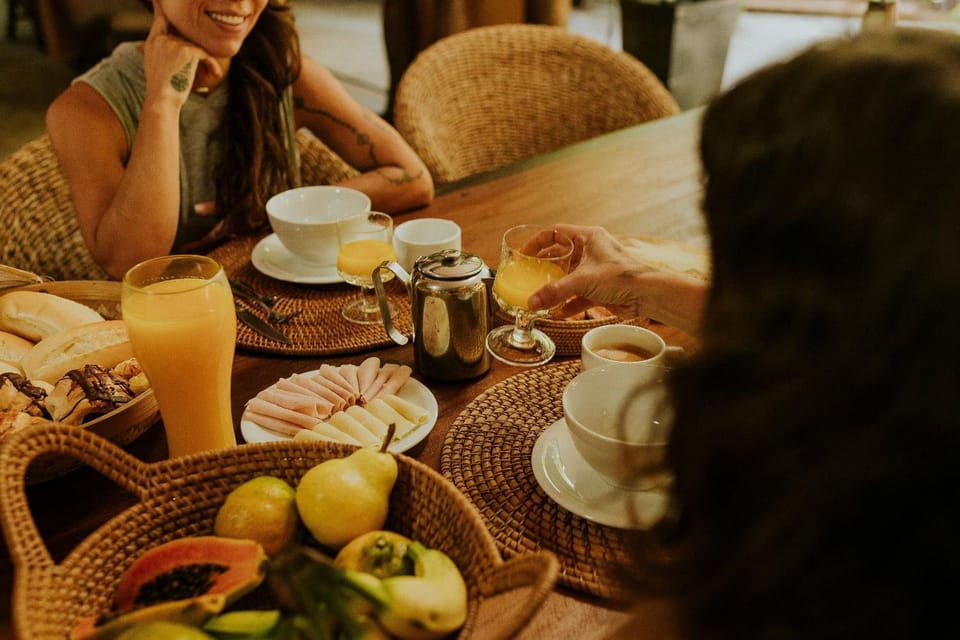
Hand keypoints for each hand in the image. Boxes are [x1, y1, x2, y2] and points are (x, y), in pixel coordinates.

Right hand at [143, 1, 223, 107]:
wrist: (162, 100)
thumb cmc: (164, 89)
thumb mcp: (159, 65)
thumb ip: (166, 50)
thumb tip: (185, 46)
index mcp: (153, 42)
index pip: (161, 19)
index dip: (164, 9)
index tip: (161, 0)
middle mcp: (161, 39)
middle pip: (186, 37)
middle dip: (198, 53)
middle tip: (211, 70)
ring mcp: (173, 43)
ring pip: (197, 47)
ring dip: (207, 61)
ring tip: (211, 74)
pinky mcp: (187, 51)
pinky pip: (205, 54)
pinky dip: (211, 65)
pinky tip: (215, 75)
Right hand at [527, 224, 655, 317]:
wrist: (647, 295)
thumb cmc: (621, 277)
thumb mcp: (583, 281)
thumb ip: (555, 292)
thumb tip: (531, 302)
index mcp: (588, 237)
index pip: (556, 232)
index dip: (538, 241)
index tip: (524, 254)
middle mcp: (591, 251)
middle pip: (561, 255)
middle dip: (545, 267)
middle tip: (528, 275)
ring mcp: (595, 270)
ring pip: (569, 276)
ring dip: (556, 287)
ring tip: (539, 296)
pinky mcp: (600, 288)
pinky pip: (578, 294)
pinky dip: (568, 303)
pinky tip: (557, 313)